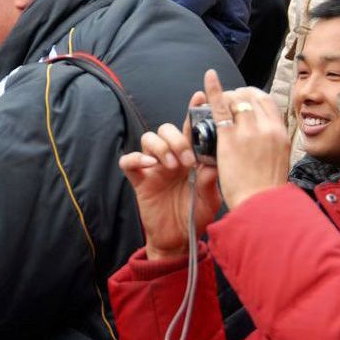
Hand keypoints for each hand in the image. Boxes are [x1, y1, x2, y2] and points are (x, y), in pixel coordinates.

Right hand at [120, 91, 221, 260]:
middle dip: (177, 138)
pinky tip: (150, 165)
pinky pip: (128, 160)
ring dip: (161, 147)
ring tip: (173, 165)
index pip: (190, 129)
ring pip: (148, 138)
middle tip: (188, 159)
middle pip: (166, 129)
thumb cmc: (196, 217)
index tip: (200, 98)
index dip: (193, 111)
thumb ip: (210, 180)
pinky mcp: (139, 179)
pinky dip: (137, 158)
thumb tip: (211, 162)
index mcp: (190, 157)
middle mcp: (170, 157)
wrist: (179, 241)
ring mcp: (153, 167)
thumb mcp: (210, 198)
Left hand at [204, 69, 289, 209]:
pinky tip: (209, 77)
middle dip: (237, 95)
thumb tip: (264, 136)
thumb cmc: (267, 190)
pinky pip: (221, 107)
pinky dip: (213, 89)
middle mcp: (267, 128)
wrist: (261, 206)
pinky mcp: (229, 138)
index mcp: (281, 133)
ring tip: (217, 105)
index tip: (243, 100)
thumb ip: (272, 143)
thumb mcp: (279, 160)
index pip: (267, 102)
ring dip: (225, 98)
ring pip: (236, 100)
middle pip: (251, 97)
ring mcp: (248, 131)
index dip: (252, 97)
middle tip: (226, 103)